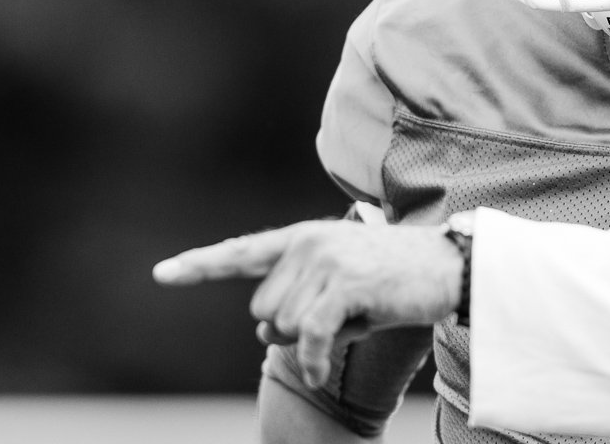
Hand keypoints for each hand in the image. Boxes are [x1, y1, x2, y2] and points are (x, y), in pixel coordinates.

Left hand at [153, 220, 463, 385]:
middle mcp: (307, 242)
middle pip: (264, 311)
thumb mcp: (340, 290)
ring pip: (284, 327)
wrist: (448, 268)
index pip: (242, 252)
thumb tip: (265, 332)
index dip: (199, 265)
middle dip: (294, 329)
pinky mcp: (345, 284)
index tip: (161, 274)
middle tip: (343, 316)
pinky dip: (315, 361)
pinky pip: (308, 337)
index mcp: (303, 238)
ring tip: (359, 316)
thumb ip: (297, 302)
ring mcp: (325, 260)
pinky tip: (326, 370)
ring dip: (317, 341)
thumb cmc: (395, 282)